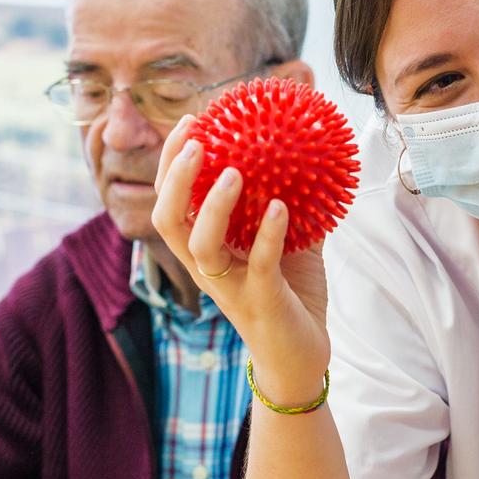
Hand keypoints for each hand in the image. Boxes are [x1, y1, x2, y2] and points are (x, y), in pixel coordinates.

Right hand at [150, 117, 331, 403]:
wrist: (300, 357)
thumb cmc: (290, 295)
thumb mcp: (289, 240)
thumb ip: (290, 202)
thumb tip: (310, 152)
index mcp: (204, 250)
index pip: (171, 201)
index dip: (171, 162)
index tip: (192, 122)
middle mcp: (206, 268)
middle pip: (168, 219)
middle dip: (175, 178)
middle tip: (197, 141)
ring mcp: (229, 288)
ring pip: (201, 245)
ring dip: (214, 206)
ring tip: (234, 171)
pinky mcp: (260, 303)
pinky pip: (258, 265)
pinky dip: (268, 235)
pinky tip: (280, 206)